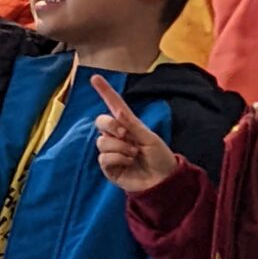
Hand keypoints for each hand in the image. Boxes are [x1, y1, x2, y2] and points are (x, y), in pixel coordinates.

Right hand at [91, 76, 178, 192]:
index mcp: (129, 124)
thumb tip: (117, 113)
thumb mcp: (149, 137)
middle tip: (126, 134)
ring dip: (120, 147)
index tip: (95, 77)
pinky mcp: (109, 167)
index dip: (105, 91)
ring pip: (102, 141)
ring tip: (134, 154)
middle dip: (111, 125)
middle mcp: (117, 136)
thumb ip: (132, 125)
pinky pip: (103, 157)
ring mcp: (111, 151)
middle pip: (101, 121)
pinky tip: (128, 163)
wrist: (163, 181)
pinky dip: (117, 158)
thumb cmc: (160, 157)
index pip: (114, 105)